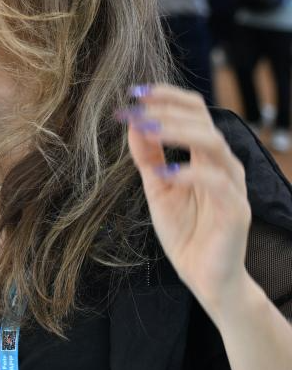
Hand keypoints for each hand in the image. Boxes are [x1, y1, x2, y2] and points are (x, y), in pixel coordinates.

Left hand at [118, 84, 251, 313]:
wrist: (204, 277)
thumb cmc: (185, 231)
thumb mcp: (157, 188)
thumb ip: (148, 157)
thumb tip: (133, 122)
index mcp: (206, 157)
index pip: (194, 112)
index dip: (167, 97)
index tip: (135, 92)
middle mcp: (223, 165)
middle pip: (204, 121)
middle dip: (168, 110)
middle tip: (137, 108)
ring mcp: (232, 186)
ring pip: (214, 144)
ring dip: (178, 132)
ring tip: (148, 129)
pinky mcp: (236, 210)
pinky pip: (217, 182)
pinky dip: (189, 174)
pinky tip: (164, 174)